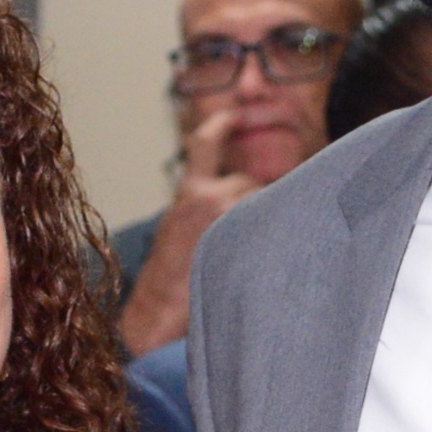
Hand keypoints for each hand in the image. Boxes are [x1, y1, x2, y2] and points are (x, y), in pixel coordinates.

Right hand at [117, 104, 268, 356]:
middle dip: (259, 202)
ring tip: (258, 254)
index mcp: (188, 193)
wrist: (155, 316)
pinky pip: (273, 225)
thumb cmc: (166, 282)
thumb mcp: (176, 232)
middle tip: (259, 229)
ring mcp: (229, 216)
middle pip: (251, 183)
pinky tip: (276, 253)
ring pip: (266, 205)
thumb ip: (200, 211)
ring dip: (268, 223)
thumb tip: (232, 205)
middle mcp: (208, 197)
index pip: (205, 144)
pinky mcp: (246, 239)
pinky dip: (275, 237)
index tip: (233, 114)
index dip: (221, 125)